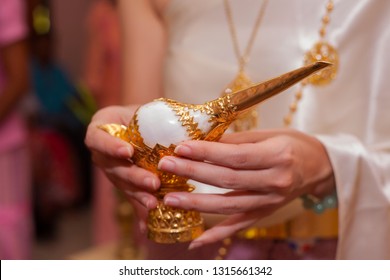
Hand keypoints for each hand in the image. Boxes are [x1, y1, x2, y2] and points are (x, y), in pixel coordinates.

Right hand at [84, 106, 160, 229]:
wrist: (143, 124)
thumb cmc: (145, 113)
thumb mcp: (148, 109)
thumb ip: (163, 115)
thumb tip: (197, 116)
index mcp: (100, 129)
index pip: (97, 138)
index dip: (110, 146)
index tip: (128, 151)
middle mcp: (101, 152)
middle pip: (112, 167)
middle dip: (133, 176)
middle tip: (153, 182)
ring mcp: (111, 169)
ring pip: (122, 184)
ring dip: (138, 194)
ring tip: (154, 202)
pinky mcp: (123, 183)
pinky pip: (129, 195)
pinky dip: (139, 208)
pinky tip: (146, 225)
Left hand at [157, 129, 334, 247]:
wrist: (320, 167)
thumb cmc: (295, 145)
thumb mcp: (270, 135)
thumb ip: (237, 140)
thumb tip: (204, 140)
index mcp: (277, 157)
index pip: (235, 157)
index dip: (206, 153)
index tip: (180, 147)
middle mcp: (275, 182)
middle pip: (227, 180)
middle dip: (193, 172)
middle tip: (166, 166)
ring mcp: (270, 202)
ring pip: (228, 205)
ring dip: (197, 203)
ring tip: (170, 199)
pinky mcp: (265, 214)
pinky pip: (239, 226)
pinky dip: (217, 235)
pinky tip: (195, 241)